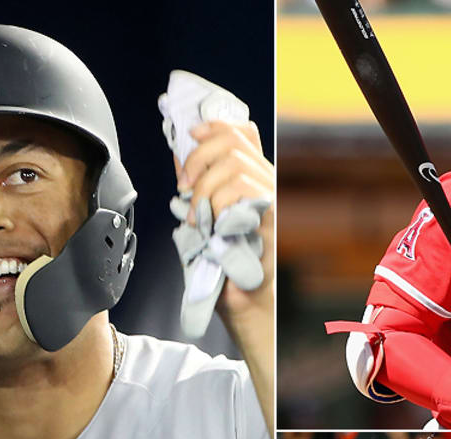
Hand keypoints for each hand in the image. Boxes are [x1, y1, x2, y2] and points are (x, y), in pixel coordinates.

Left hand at [176, 121, 273, 323]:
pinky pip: (241, 189)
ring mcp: (272, 198)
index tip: (191, 134)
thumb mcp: (203, 216)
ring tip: (198, 217)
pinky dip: (217, 204)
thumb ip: (197, 186)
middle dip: (198, 158)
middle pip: (233, 141)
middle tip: (184, 187)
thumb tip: (178, 155)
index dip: (216, 126)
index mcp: (252, 179)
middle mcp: (266, 183)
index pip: (243, 132)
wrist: (244, 301)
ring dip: (205, 188)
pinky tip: (212, 225)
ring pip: (234, 164)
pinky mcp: (272, 214)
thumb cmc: (225, 265)